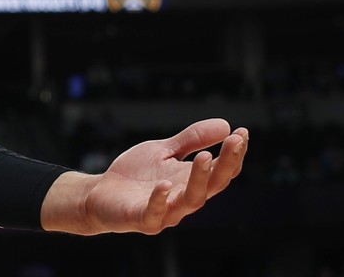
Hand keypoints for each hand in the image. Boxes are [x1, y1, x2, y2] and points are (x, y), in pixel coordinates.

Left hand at [42, 119, 248, 234]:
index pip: (221, 171)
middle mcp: (183, 199)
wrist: (101, 194)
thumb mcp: (164, 151)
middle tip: (234, 141)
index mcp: (191, 181)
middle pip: (214, 186)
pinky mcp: (142, 219)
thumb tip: (226, 124)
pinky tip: (165, 184)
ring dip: (200, 179)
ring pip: (191, 201)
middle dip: (226, 164)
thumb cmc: (136, 175)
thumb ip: (191, 140)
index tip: (242, 132)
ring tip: (205, 157)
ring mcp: (165, 211)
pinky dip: (160, 200)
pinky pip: (154, 214)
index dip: (234, 154)